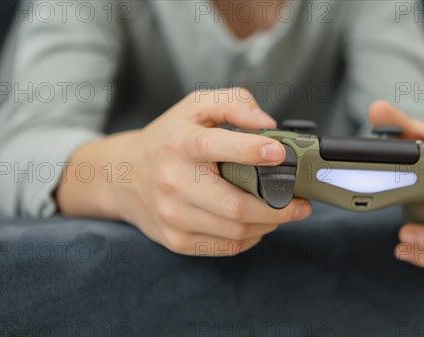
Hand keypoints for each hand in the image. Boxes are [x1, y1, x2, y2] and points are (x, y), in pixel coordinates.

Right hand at [57, 88, 311, 255]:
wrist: (123, 176)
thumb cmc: (169, 139)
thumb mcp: (196, 107)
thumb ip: (234, 102)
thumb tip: (267, 124)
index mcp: (180, 144)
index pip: (216, 146)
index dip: (252, 151)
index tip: (280, 154)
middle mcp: (173, 181)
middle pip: (236, 205)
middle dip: (279, 207)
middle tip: (301, 202)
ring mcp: (173, 215)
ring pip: (236, 231)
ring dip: (269, 224)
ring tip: (282, 212)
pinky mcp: (176, 240)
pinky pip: (226, 247)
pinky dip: (251, 238)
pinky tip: (257, 224)